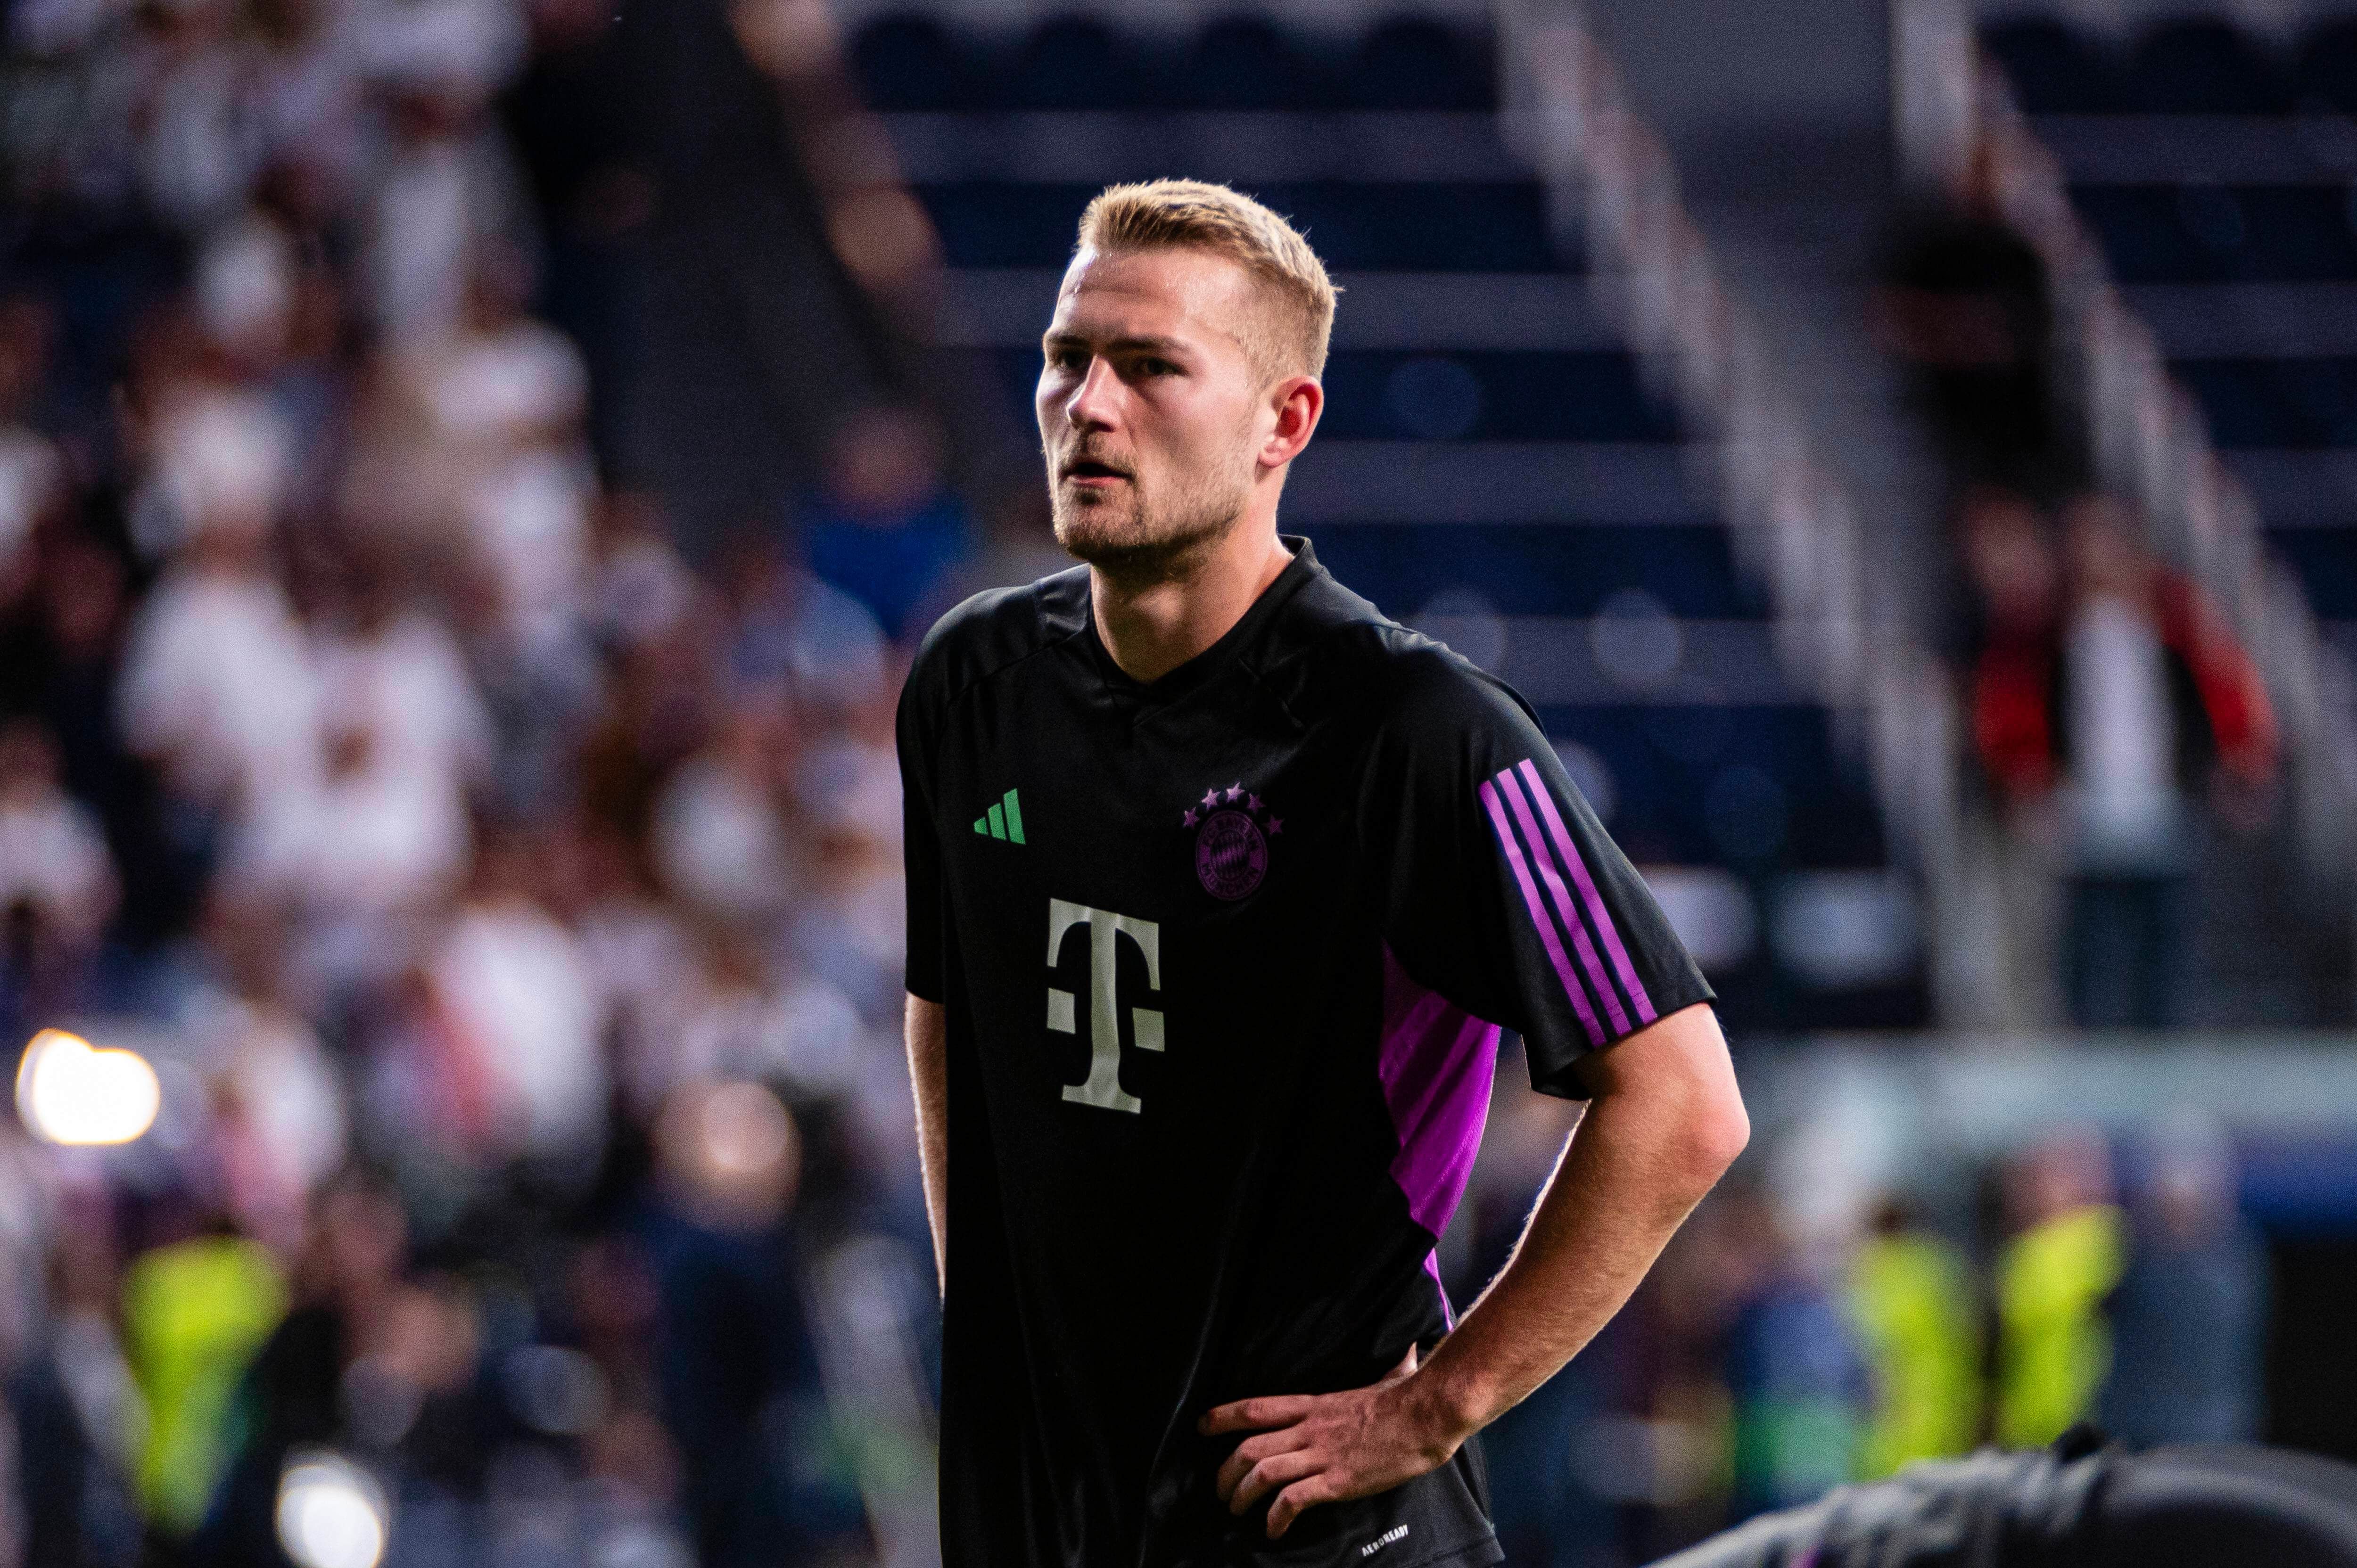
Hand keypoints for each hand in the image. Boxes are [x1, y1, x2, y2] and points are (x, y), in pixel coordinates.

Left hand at [1198, 1346, 1465, 1539]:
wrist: (1425, 1417)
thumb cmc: (1408, 1399)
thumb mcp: (1388, 1379)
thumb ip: (1388, 1371)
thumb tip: (1408, 1356)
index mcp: (1314, 1405)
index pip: (1256, 1408)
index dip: (1223, 1416)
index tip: (1202, 1426)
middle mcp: (1309, 1429)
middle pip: (1249, 1447)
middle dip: (1225, 1471)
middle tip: (1220, 1489)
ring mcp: (1321, 1456)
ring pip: (1263, 1473)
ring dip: (1242, 1495)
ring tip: (1236, 1510)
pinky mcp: (1336, 1482)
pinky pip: (1293, 1500)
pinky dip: (1276, 1518)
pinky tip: (1273, 1531)